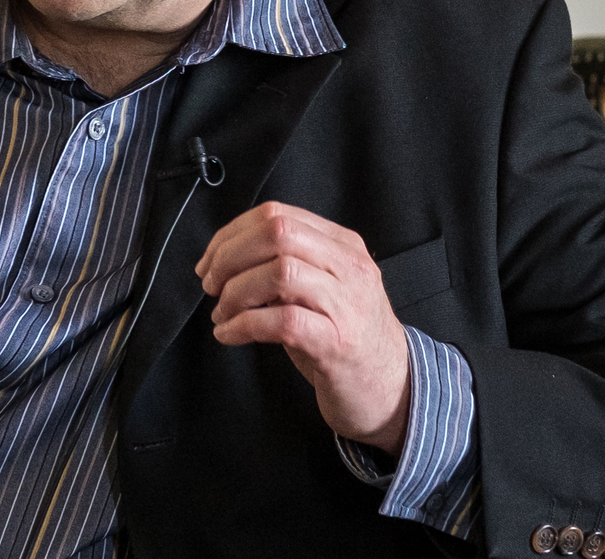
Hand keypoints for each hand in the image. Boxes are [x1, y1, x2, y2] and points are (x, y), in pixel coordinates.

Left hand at [193, 202, 410, 454]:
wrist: (394, 389)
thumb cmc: (345, 337)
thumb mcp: (322, 287)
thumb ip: (286, 263)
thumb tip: (224, 258)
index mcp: (343, 245)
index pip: (277, 215)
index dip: (232, 234)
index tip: (210, 260)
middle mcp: (349, 267)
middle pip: (277, 234)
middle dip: (230, 256)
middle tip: (210, 284)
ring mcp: (347, 304)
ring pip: (279, 272)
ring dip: (235, 293)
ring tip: (222, 313)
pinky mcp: (337, 343)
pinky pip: (282, 321)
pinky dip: (243, 325)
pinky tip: (229, 335)